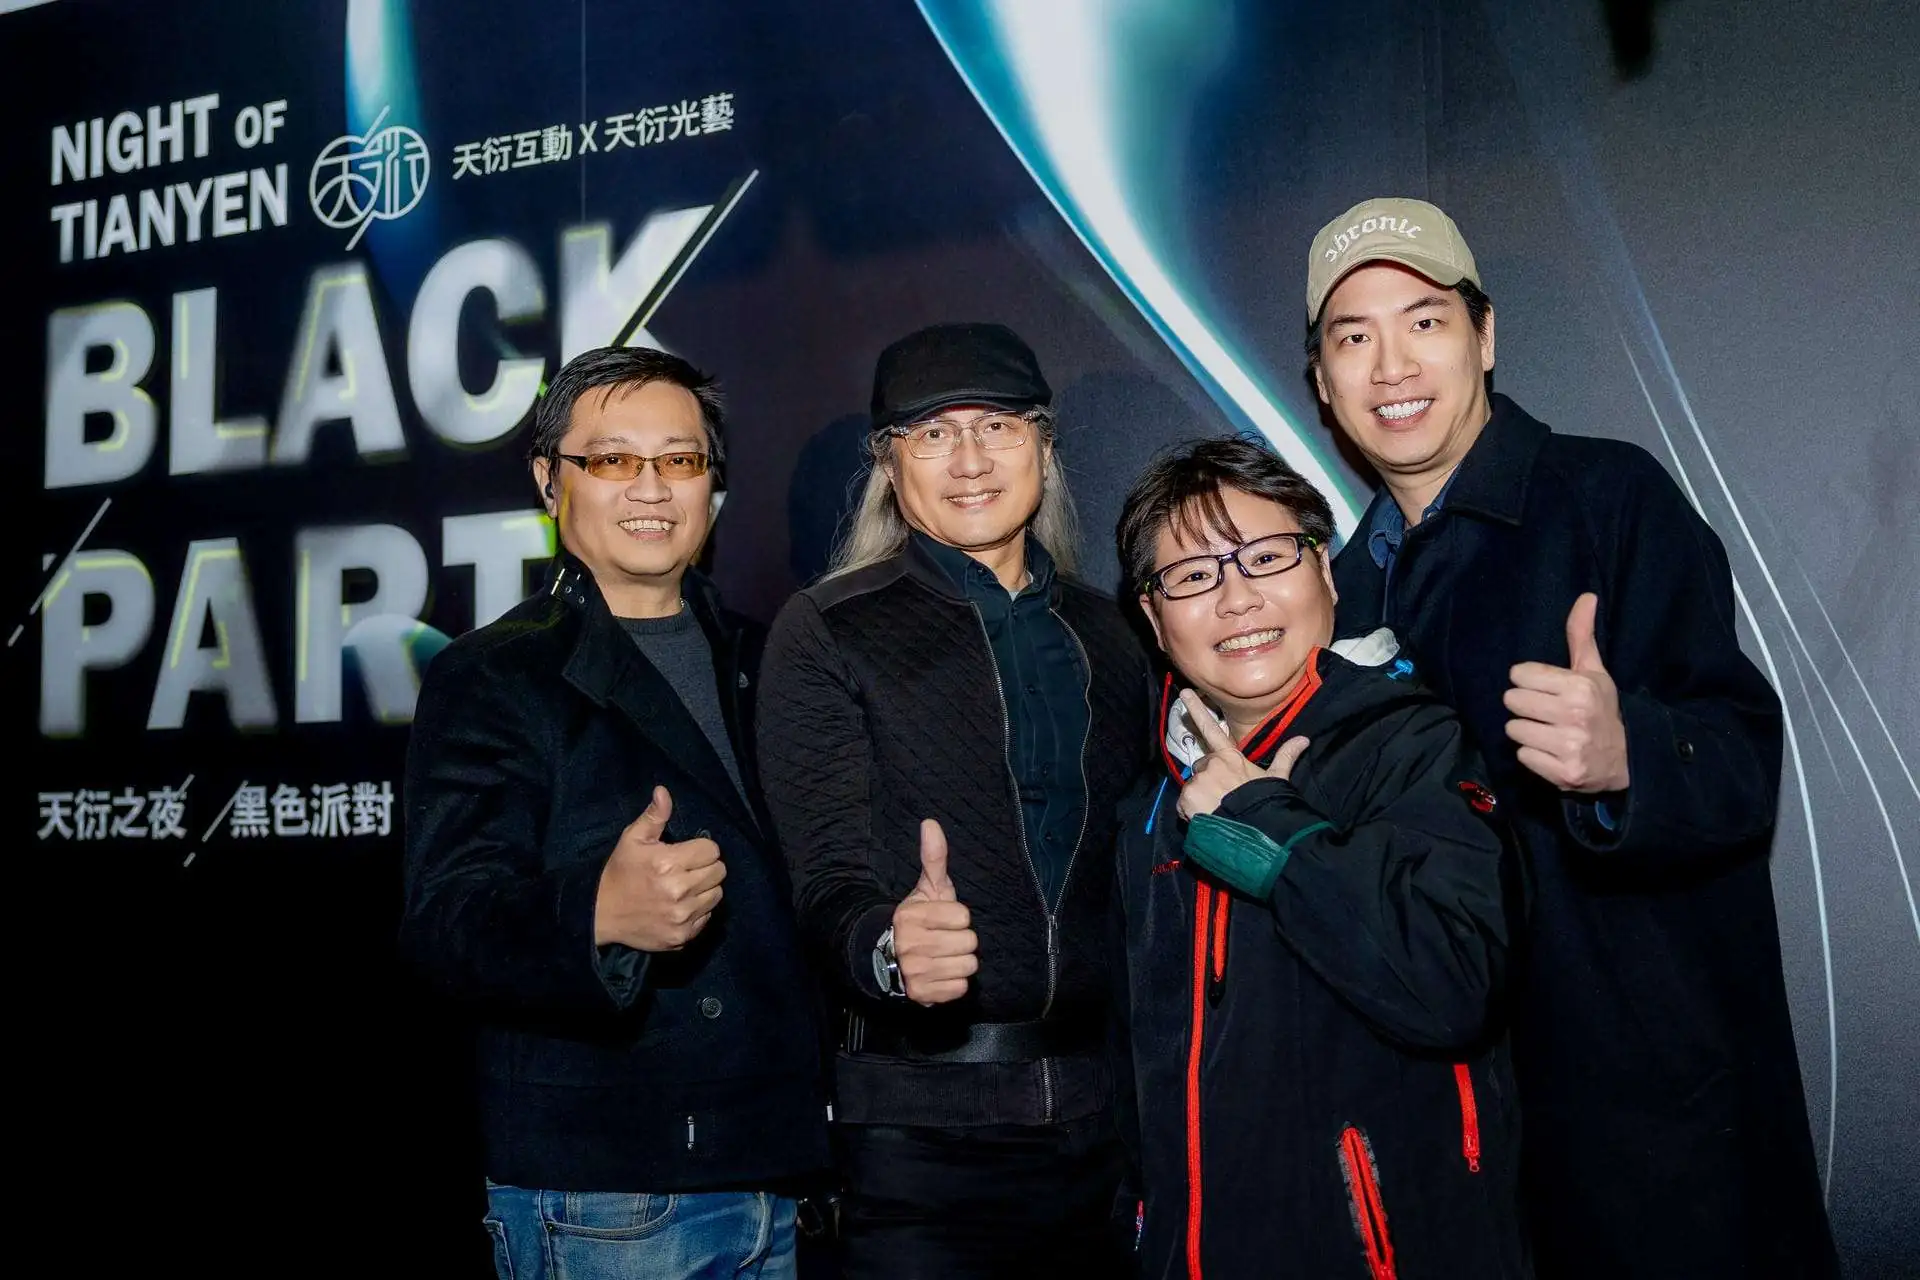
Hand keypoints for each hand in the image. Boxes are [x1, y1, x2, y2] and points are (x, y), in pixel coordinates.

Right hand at [594, 786, 726, 950]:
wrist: (600, 913)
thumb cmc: (619, 871)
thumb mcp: (632, 839)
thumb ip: (654, 816)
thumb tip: (664, 791)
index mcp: (669, 863)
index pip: (712, 850)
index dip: (701, 848)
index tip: (687, 852)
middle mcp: (679, 891)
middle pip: (719, 872)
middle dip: (706, 867)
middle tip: (687, 869)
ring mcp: (682, 916)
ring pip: (717, 895)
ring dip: (705, 889)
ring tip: (684, 887)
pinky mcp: (682, 936)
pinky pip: (707, 918)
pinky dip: (698, 911)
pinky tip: (679, 906)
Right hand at [891, 819, 978, 1005]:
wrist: (889, 958)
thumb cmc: (918, 920)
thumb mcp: (926, 888)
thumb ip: (934, 857)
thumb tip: (931, 822)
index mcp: (912, 916)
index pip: (963, 917)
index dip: (958, 918)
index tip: (945, 920)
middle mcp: (910, 945)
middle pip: (969, 943)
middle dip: (962, 941)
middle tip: (946, 939)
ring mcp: (915, 972)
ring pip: (967, 966)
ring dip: (960, 962)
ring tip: (944, 957)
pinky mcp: (921, 995)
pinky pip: (960, 988)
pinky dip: (954, 983)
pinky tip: (941, 974)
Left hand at [1175, 690, 1309, 819]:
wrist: (1256, 831)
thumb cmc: (1268, 802)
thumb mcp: (1277, 778)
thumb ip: (1286, 757)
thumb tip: (1304, 739)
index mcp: (1230, 758)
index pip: (1212, 729)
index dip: (1197, 710)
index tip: (1183, 693)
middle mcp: (1211, 765)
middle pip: (1201, 769)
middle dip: (1207, 780)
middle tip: (1223, 797)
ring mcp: (1197, 782)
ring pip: (1193, 788)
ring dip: (1200, 798)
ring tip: (1219, 812)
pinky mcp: (1187, 799)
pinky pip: (1184, 805)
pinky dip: (1191, 812)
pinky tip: (1208, 820)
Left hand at [1504, 593, 1629, 792]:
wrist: (1628, 759)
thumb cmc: (1603, 710)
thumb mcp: (1594, 672)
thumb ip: (1581, 635)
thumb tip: (1586, 596)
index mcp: (1580, 686)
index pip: (1519, 674)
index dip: (1529, 681)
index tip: (1545, 688)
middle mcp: (1574, 715)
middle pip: (1512, 700)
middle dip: (1526, 705)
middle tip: (1546, 712)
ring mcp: (1568, 746)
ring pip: (1513, 729)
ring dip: (1527, 731)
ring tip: (1549, 732)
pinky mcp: (1562, 773)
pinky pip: (1522, 755)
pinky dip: (1533, 755)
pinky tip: (1552, 751)